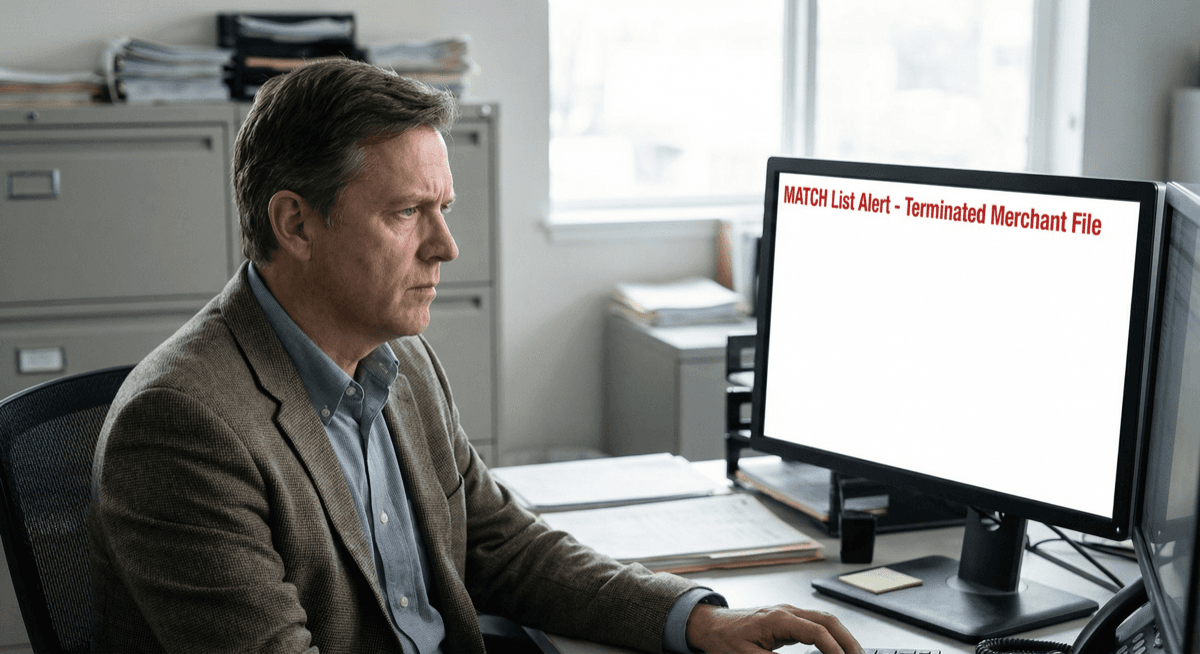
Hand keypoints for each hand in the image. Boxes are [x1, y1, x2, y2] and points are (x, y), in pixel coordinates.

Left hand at [684, 603, 862, 653]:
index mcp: (777, 618)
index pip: (817, 631)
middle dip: (848, 640)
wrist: (710, 624)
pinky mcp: (788, 619)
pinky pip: (817, 624)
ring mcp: (789, 612)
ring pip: (825, 619)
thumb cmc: (724, 640)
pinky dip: (832, 635)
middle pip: (828, 620)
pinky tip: (838, 648)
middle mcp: (787, 611)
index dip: (835, 649)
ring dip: (843, 637)